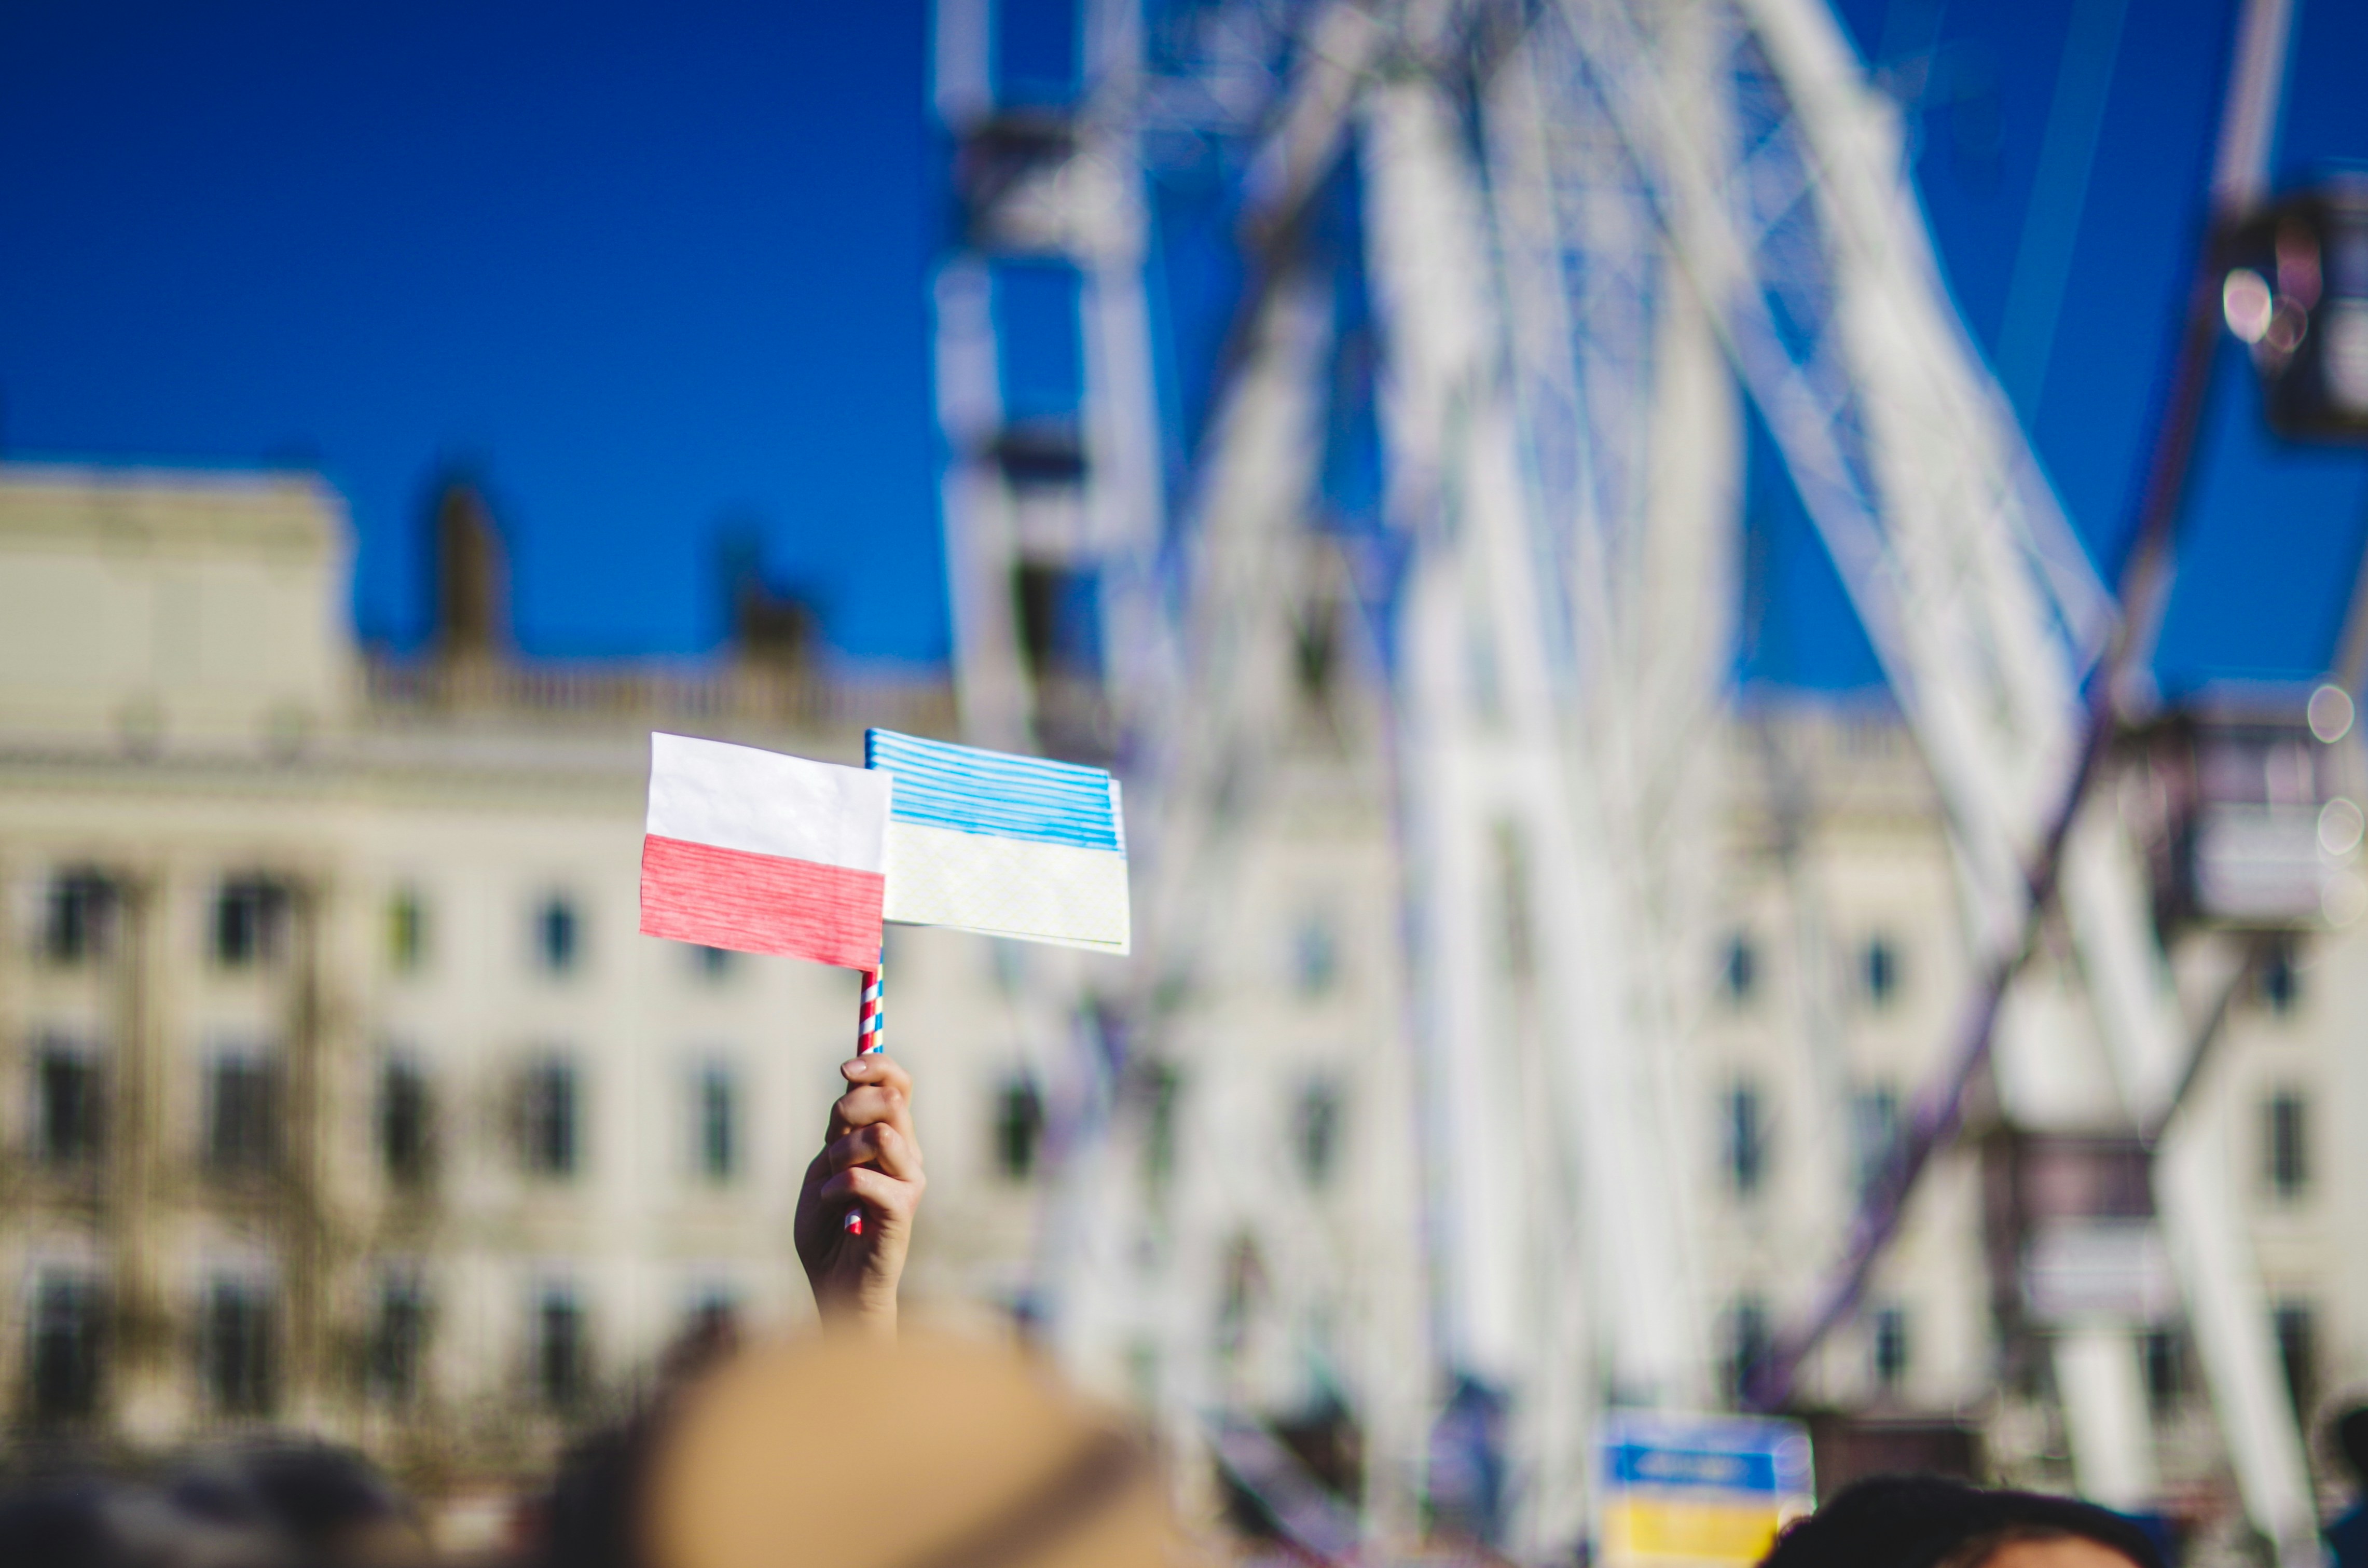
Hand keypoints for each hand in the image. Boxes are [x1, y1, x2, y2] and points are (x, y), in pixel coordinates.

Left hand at [795, 1054, 924, 1336]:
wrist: (835, 1285)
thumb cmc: (828, 1229)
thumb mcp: (824, 1167)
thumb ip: (840, 1131)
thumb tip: (851, 1087)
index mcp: (891, 1138)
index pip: (898, 1084)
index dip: (876, 1065)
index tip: (845, 1067)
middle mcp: (908, 1154)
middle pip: (892, 1099)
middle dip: (849, 1106)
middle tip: (831, 1134)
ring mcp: (910, 1182)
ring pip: (879, 1135)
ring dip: (841, 1153)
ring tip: (830, 1182)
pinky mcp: (902, 1210)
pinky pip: (864, 1178)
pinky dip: (836, 1188)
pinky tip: (833, 1206)